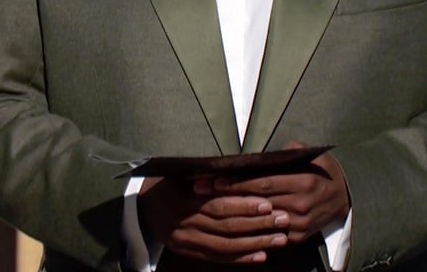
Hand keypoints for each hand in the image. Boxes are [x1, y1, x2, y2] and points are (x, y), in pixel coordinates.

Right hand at [138, 176, 290, 263]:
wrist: (143, 209)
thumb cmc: (170, 184)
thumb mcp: (183, 173)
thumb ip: (208, 175)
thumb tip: (243, 169)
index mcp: (184, 199)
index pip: (218, 204)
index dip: (244, 205)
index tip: (268, 203)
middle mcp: (185, 223)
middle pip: (226, 226)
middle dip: (257, 224)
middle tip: (283, 220)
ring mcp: (187, 240)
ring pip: (225, 245)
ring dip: (255, 243)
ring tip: (280, 239)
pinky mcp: (190, 253)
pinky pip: (217, 258)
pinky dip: (240, 258)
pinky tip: (261, 255)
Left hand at [210, 142, 350, 244]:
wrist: (346, 196)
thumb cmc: (322, 170)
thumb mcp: (308, 155)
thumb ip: (285, 154)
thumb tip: (258, 154)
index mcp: (302, 182)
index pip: (263, 183)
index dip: (237, 183)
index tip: (214, 180)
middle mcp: (299, 205)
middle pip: (256, 202)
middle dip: (227, 196)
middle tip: (200, 191)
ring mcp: (298, 224)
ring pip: (259, 220)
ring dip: (233, 214)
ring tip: (208, 206)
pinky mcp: (297, 237)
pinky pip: (269, 234)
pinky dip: (249, 228)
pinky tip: (229, 222)